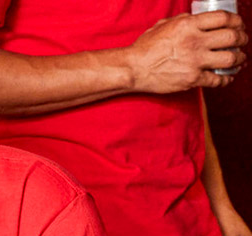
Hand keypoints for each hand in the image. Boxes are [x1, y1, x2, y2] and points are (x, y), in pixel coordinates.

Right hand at [126, 11, 247, 93]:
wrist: (133, 69)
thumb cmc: (144, 48)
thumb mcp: (162, 26)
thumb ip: (182, 20)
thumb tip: (196, 18)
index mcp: (187, 25)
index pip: (223, 18)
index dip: (236, 20)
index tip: (238, 24)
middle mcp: (194, 41)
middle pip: (233, 37)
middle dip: (242, 38)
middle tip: (242, 41)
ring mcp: (195, 61)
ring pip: (231, 58)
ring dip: (240, 58)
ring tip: (239, 58)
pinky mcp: (193, 79)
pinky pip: (219, 79)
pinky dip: (227, 79)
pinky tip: (227, 77)